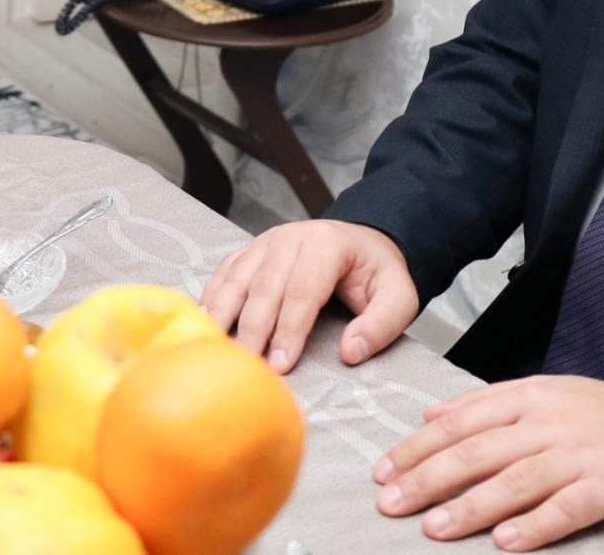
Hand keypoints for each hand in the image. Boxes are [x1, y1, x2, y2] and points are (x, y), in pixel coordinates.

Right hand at [200, 219, 420, 373]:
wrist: (362, 242)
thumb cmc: (376, 273)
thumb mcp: (399, 297)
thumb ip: (381, 325)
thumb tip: (350, 352)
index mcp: (326, 245)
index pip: (303, 291)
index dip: (289, 330)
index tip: (280, 365)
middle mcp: (290, 238)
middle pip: (264, 287)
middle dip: (254, 330)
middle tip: (246, 366)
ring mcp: (265, 242)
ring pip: (237, 279)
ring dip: (224, 315)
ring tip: (214, 348)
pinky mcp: (250, 250)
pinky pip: (225, 273)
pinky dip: (212, 298)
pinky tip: (204, 323)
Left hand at [373, 376, 603, 548]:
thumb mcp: (547, 393)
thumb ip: (489, 403)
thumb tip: (433, 415)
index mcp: (529, 397)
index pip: (461, 421)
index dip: (419, 446)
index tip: (385, 469)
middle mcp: (547, 424)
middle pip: (476, 451)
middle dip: (426, 478)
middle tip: (391, 501)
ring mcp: (577, 456)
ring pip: (512, 482)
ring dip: (468, 507)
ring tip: (432, 528)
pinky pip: (564, 509)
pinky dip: (533, 527)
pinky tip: (504, 544)